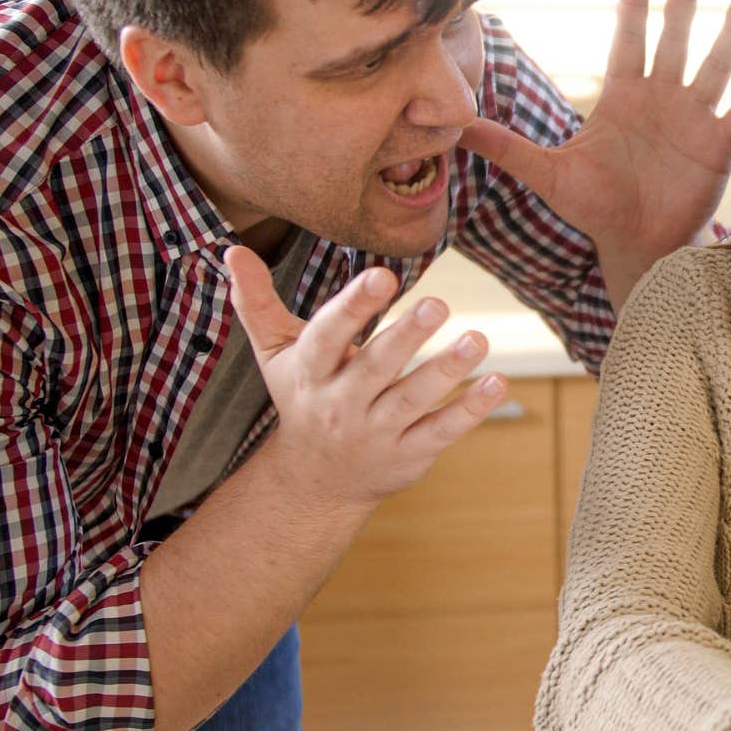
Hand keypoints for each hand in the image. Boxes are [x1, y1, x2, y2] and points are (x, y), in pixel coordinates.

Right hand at [224, 246, 506, 513]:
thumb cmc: (303, 397)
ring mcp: (376, 432)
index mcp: (310, 372)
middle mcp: (341, 404)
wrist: (316, 481)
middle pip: (375, 368)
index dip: (353, 307)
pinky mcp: (408, 455)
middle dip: (407, 336)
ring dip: (446, 370)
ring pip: (412, 400)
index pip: (327, 337)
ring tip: (477, 339)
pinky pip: (441, 431)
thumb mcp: (275, 354)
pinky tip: (497, 381)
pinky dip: (470, 409)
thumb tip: (233, 249)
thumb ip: (257, 303)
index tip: (383, 275)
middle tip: (440, 303)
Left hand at [459, 0, 730, 303]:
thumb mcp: (548, 175)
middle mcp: (661, 99)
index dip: (634, 2)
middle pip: (674, 38)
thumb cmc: (595, 209)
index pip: (627, 38)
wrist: (636, 247)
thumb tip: (455, 127)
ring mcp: (693, 119)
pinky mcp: (719, 146)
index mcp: (622, 98)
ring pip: (714, 65)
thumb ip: (507, 147)